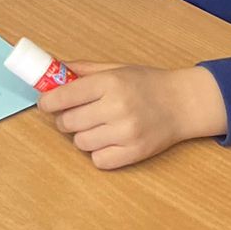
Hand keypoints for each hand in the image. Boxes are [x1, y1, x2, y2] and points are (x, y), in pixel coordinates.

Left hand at [39, 63, 227, 169]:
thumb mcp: (117, 68)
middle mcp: (117, 107)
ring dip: (83, 136)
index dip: (48, 102)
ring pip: (80, 143)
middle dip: (65, 120)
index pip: (63, 96)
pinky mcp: (134, 153)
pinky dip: (99, 153)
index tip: (46, 104)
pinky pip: (98, 160)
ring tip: (98, 127)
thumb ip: (83, 70)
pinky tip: (109, 141)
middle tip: (75, 115)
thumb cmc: (148, 84)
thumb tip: (52, 69)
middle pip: (67, 123)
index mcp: (110, 83)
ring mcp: (126, 133)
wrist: (184, 103)